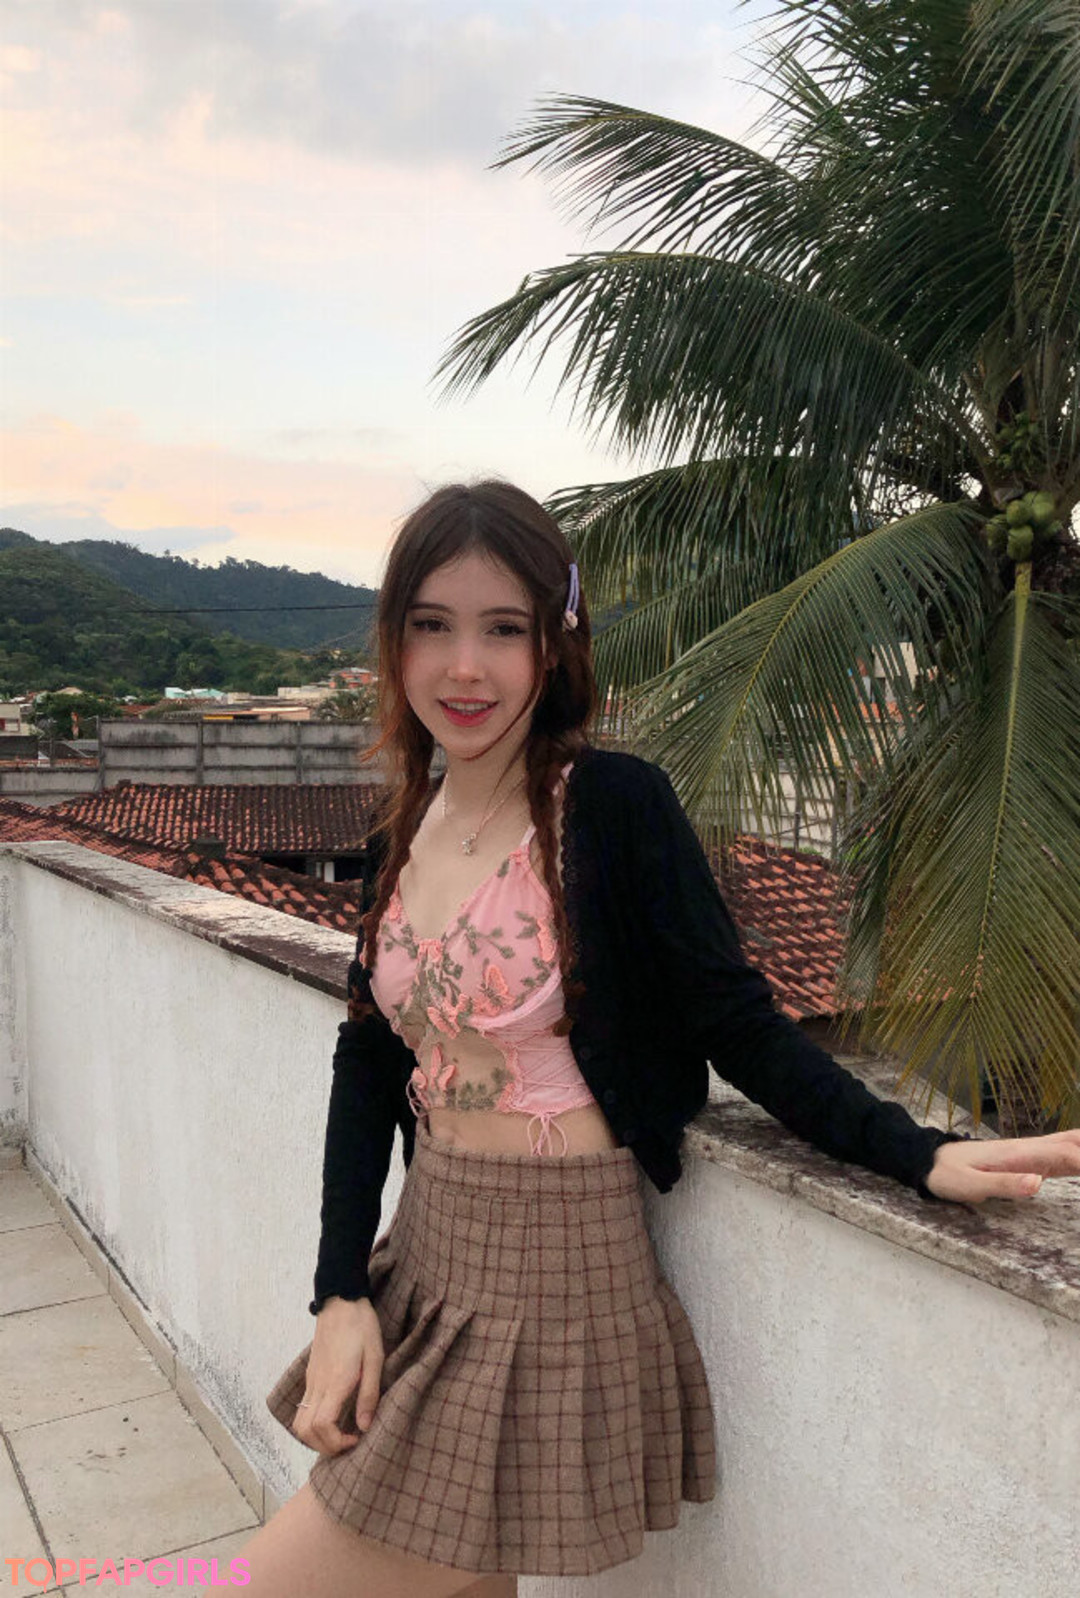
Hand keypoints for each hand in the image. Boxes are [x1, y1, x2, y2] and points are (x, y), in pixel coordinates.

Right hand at [290, 1296, 383, 1457]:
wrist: (341, 1300)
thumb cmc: (362, 1327)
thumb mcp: (375, 1358)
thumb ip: (369, 1394)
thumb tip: (363, 1426)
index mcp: (336, 1381)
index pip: (322, 1425)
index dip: (335, 1442)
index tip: (355, 1438)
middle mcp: (318, 1384)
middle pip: (305, 1430)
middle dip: (324, 1447)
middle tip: (347, 1443)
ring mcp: (311, 1380)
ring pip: (299, 1421)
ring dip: (315, 1437)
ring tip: (339, 1434)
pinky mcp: (311, 1375)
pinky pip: (304, 1408)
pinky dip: (313, 1423)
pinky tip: (334, 1417)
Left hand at [923, 1129, 1079, 1202]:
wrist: (931, 1161)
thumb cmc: (949, 1175)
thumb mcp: (971, 1186)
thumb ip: (1005, 1185)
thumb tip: (1038, 1184)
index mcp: (1021, 1155)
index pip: (1068, 1156)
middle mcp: (1031, 1149)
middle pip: (1076, 1143)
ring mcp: (1032, 1152)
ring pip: (1073, 1143)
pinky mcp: (1030, 1159)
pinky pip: (1064, 1152)